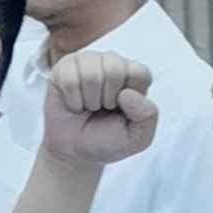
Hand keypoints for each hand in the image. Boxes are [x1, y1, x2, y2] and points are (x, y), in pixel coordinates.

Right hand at [32, 37, 161, 165]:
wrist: (74, 151)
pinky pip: (70, 80)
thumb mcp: (138, 137)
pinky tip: (74, 104)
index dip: (130, 98)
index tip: (123, 111)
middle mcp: (112, 62)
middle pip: (114, 70)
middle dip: (107, 99)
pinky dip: (73, 101)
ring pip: (91, 74)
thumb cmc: (107, 140)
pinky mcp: (64, 66)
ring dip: (89, 100)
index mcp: (134, 75)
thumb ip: (147, 116)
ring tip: (88, 106)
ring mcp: (87, 61)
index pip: (140, 72)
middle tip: (102, 108)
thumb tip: (126, 93)